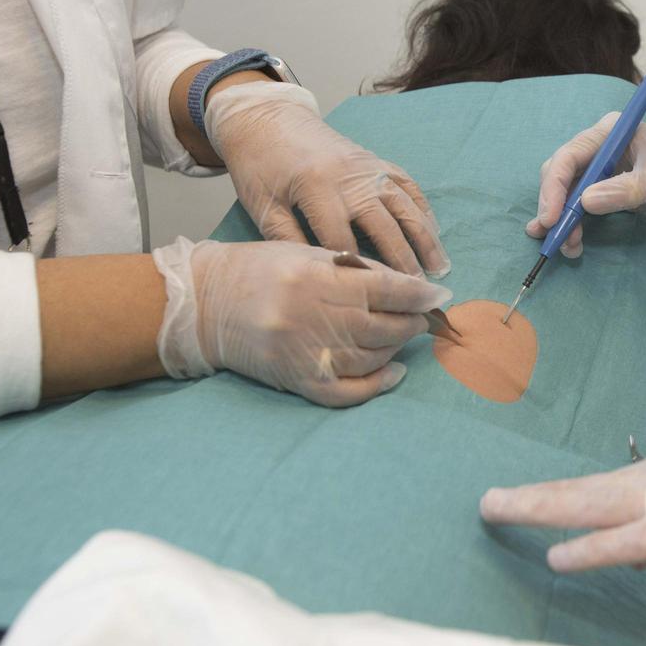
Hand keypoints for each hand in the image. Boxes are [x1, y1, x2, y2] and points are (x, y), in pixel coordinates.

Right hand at [152, 238, 450, 406]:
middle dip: (411, 323)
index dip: (418, 295)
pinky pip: (347, 391)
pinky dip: (377, 385)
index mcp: (315, 276)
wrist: (205, 302)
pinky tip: (393, 372)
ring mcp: (303, 351)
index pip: (384, 288)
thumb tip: (407, 288)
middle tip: (422, 318)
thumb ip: (355, 269)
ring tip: (402, 337)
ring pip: (371, 358)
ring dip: (395, 350)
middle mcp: (311, 315)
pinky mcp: (295, 379)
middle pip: (383, 326)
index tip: (440, 296)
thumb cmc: (261, 270)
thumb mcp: (307, 253)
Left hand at [206, 82, 449, 278]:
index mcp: (318, 189)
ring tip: (440, 266)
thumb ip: (287, 240)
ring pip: (406, 206)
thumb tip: (316, 275)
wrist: (266, 118)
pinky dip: (423, 208)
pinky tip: (434, 230)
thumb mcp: (262, 206)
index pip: (344, 240)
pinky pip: (408, 185)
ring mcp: (369, 167)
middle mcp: (351, 178)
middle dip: (404, 261)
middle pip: (385, 227)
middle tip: (418, 291)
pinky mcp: (376, 160)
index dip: (358, 271)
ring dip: (425, 237)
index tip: (372, 299)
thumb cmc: (259, 165)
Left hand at [481, 381, 645, 592]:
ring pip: (592, 502)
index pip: (638, 477)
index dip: (601, 497)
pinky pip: (623, 540)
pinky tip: (555, 556)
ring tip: (497, 509)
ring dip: (541, 507)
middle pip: (594, 482)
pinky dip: (586, 549)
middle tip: (495, 498)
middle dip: (542, 492)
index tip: (571, 506)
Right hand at [527, 114, 645, 257]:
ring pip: (571, 191)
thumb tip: (584, 203)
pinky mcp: (613, 185)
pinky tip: (572, 240)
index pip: (569, 157)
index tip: (552, 218)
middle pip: (563, 174)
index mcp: (610, 133)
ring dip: (564, 218)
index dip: (555, 188)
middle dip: (555, 206)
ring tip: (564, 246)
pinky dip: (577, 221)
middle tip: (553, 236)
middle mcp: (602, 146)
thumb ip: (624, 191)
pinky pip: (585, 203)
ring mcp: (606, 167)